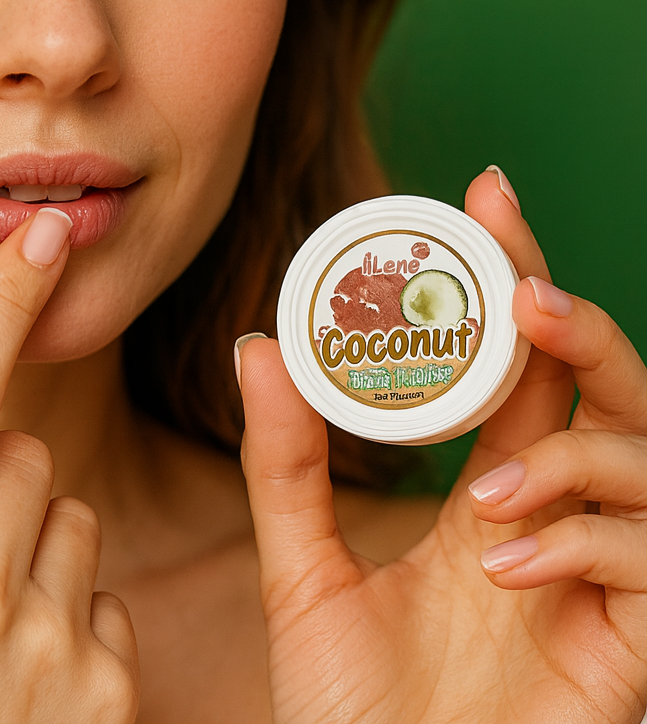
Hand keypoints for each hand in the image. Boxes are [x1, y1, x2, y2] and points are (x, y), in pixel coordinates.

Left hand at [238, 168, 646, 723]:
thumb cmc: (353, 710)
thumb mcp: (302, 571)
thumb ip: (284, 463)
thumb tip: (256, 344)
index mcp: (490, 496)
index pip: (522, 366)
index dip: (516, 278)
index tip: (485, 194)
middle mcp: (557, 523)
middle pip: (609, 390)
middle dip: (579, 326)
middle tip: (524, 292)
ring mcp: (606, 587)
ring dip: (575, 456)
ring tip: (486, 497)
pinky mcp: (635, 654)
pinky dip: (585, 544)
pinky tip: (503, 567)